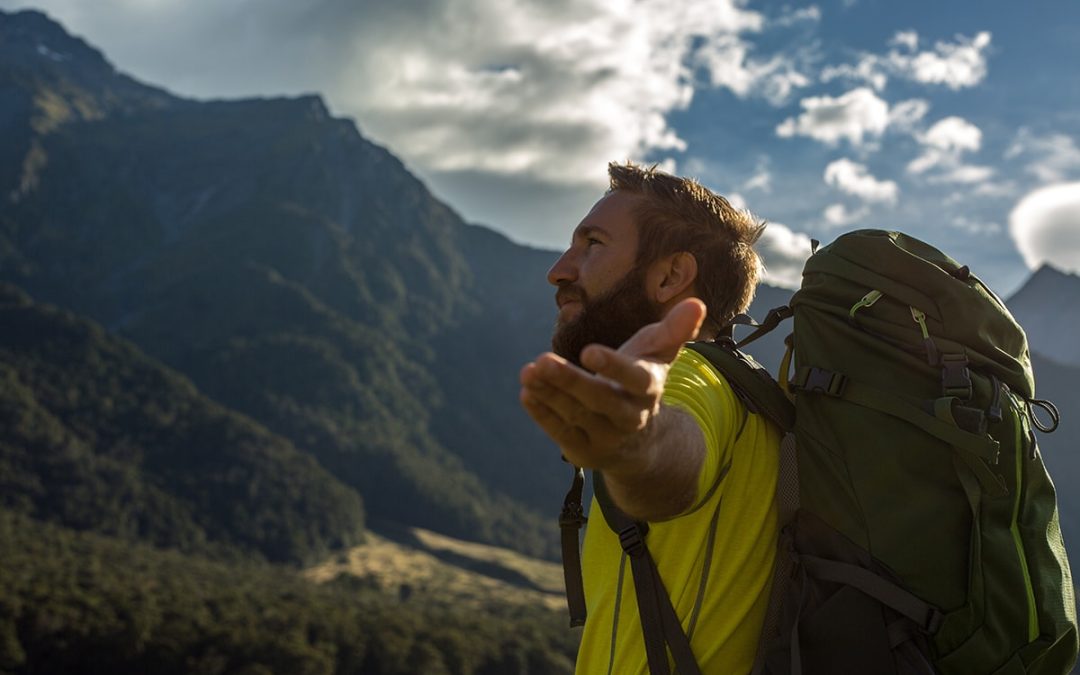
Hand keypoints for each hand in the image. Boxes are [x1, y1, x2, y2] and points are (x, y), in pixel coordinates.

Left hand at [519, 298, 705, 470]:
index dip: (613, 366)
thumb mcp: (658, 355)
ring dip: (550, 394)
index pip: (635, 378)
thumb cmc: (642, 384)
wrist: (640, 443)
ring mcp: (606, 437)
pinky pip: (561, 432)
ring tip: (528, 372)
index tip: (588, 350)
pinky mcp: (584, 451)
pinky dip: (543, 413)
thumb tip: (697, 302)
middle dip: (570, 381)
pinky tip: (527, 392)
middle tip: (542, 361)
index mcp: (649, 390)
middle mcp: (630, 417)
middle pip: (600, 400)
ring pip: (576, 415)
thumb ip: (674, 331)